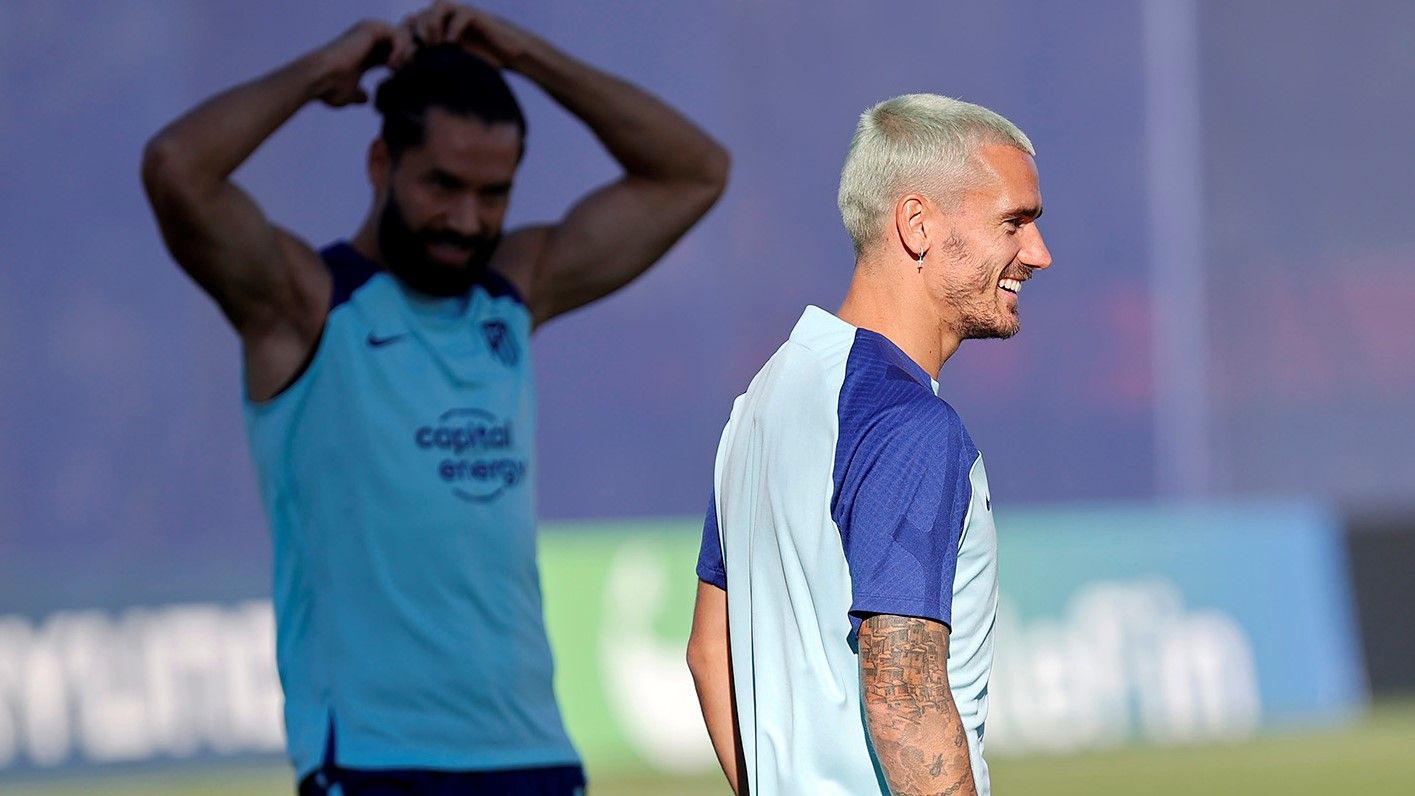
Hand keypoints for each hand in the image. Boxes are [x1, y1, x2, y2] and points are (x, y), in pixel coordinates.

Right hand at [313, 20, 415, 106]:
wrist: (320, 78)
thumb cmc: (330, 89)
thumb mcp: (349, 94)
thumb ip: (359, 95)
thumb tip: (365, 98)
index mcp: (366, 55)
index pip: (393, 56)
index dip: (402, 68)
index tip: (401, 82)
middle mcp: (367, 42)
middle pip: (401, 45)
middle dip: (408, 60)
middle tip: (404, 75)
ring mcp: (369, 34)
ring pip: (402, 37)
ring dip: (405, 55)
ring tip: (396, 71)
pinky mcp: (370, 30)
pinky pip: (397, 35)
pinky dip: (400, 50)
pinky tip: (392, 65)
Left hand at [401, 1, 534, 70]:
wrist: (510, 56)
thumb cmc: (481, 66)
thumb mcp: (450, 71)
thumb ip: (429, 70)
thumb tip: (402, 83)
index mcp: (432, 33)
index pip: (406, 31)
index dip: (398, 47)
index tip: (394, 67)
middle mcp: (442, 21)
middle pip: (415, 18)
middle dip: (410, 37)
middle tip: (411, 57)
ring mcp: (458, 14)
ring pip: (434, 8)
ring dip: (430, 26)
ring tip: (433, 45)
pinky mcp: (475, 15)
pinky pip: (459, 13)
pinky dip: (453, 27)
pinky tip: (452, 43)